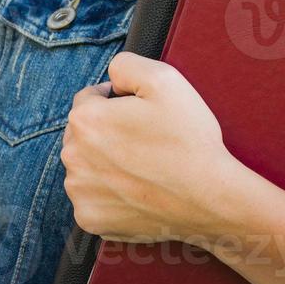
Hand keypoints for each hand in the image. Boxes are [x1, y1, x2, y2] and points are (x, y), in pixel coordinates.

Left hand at [60, 51, 251, 244]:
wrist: (212, 199)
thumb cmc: (189, 140)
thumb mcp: (164, 79)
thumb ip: (125, 65)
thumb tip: (110, 78)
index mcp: (85, 120)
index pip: (88, 99)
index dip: (116, 102)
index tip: (141, 115)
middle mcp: (72, 156)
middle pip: (83, 134)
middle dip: (107, 133)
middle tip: (144, 143)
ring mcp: (80, 192)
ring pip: (86, 166)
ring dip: (104, 164)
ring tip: (142, 168)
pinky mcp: (90, 219)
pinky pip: (92, 198)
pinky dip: (108, 195)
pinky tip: (136, 190)